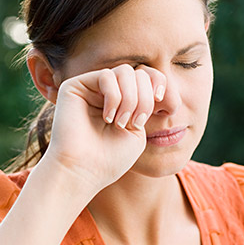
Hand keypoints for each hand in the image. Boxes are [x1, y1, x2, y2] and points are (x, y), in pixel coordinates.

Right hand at [43, 64, 166, 193]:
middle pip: (139, 73)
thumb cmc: (110, 159)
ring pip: (125, 71)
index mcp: (122, 100)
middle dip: (145, 98)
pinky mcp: (74, 86)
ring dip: (131, 98)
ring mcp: (90, 88)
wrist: (83, 172)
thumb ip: (144, 103)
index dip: (160, 86)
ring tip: (121, 123)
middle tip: (136, 123)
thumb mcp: (138, 131)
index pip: (148, 77)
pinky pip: (106, 76)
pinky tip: (107, 118)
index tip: (169, 108)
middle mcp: (106, 91)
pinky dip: (114, 97)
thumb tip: (150, 78)